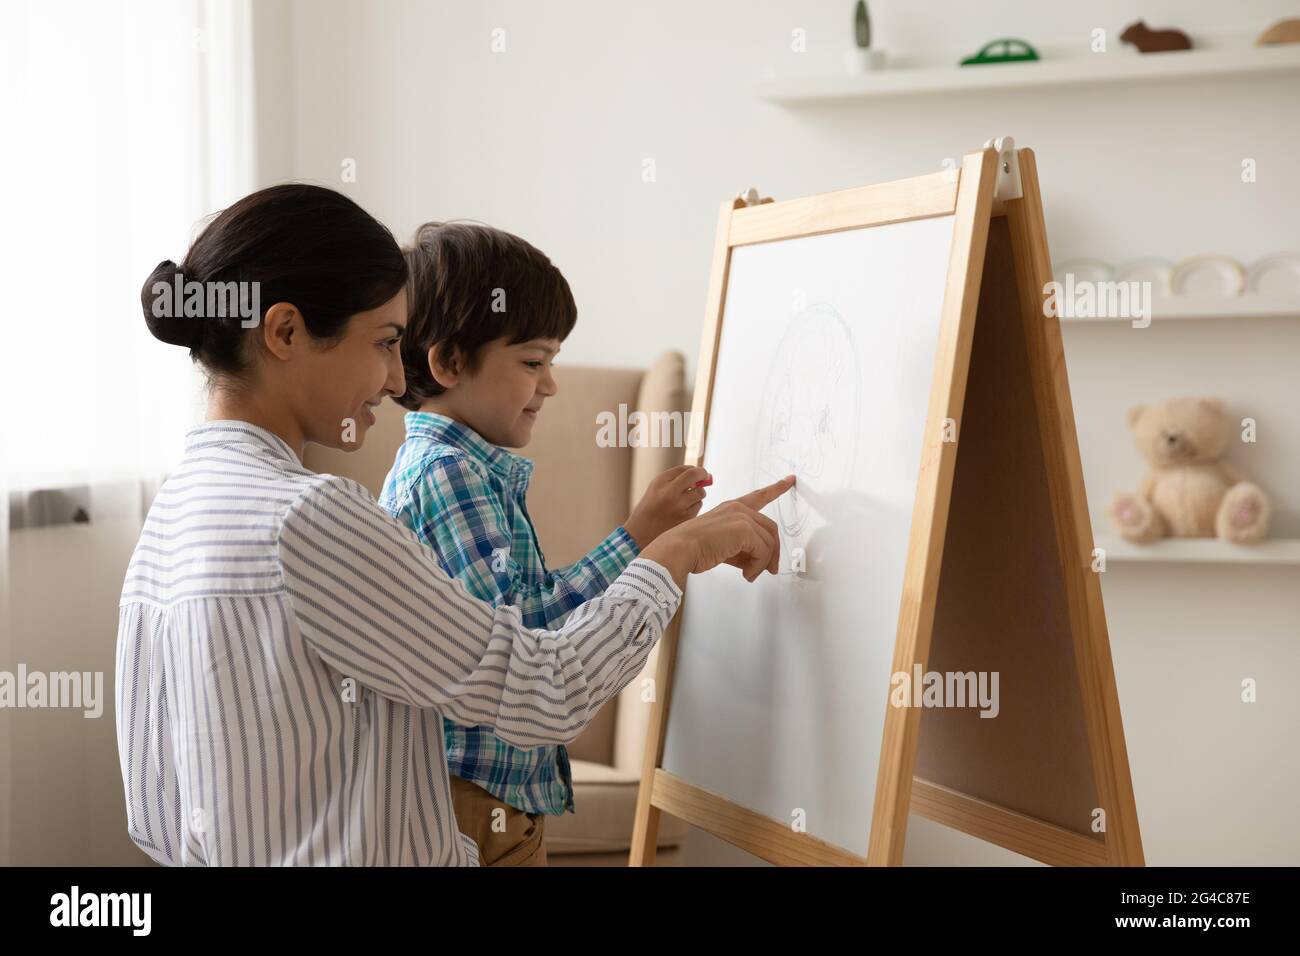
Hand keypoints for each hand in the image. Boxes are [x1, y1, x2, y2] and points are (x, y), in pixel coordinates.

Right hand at [622, 464, 711, 548]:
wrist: (640, 534)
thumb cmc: (649, 511)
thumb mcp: (655, 490)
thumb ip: (674, 481)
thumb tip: (701, 475)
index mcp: (659, 482)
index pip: (683, 469)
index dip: (694, 469)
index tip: (699, 472)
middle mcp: (669, 491)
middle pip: (694, 475)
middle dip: (703, 474)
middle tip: (705, 477)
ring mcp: (678, 506)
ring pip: (700, 493)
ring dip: (697, 495)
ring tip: (686, 501)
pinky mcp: (685, 518)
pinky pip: (698, 507)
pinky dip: (694, 507)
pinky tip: (683, 512)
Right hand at [641, 475, 795, 588]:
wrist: (679, 549)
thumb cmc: (694, 548)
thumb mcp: (723, 546)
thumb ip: (742, 550)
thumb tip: (759, 563)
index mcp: (731, 508)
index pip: (759, 496)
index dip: (776, 489)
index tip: (789, 481)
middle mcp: (738, 508)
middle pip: (770, 529)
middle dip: (773, 551)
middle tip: (770, 569)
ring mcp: (741, 517)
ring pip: (769, 542)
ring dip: (763, 563)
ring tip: (751, 574)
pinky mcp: (744, 529)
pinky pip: (763, 551)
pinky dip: (758, 566)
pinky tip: (747, 574)